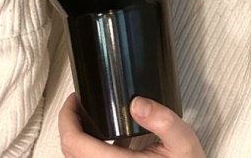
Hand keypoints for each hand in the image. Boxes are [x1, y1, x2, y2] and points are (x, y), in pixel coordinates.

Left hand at [59, 94, 204, 157]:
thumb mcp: (182, 141)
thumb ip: (162, 119)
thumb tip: (137, 102)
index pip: (75, 144)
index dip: (67, 118)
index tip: (74, 99)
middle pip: (70, 151)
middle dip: (69, 124)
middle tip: (78, 103)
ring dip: (78, 137)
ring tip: (89, 116)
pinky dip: (90, 148)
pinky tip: (110, 137)